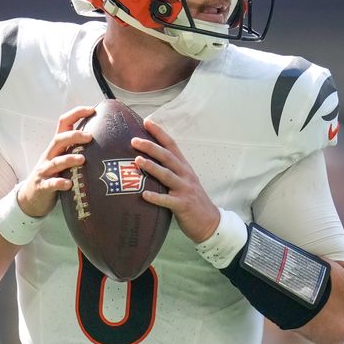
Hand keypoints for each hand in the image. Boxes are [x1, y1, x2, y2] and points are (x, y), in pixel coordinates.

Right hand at [17, 106, 94, 217]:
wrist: (31, 197)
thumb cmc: (55, 175)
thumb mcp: (64, 158)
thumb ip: (79, 149)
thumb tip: (107, 139)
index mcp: (57, 146)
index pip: (64, 123)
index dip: (76, 114)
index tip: (92, 109)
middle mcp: (50, 155)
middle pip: (59, 140)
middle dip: (74, 136)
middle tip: (90, 136)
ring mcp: (45, 170)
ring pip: (55, 162)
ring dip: (69, 159)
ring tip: (82, 159)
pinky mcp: (43, 186)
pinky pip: (51, 184)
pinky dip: (60, 183)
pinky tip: (69, 184)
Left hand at [131, 118, 219, 243]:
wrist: (210, 222)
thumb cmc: (192, 200)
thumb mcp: (185, 181)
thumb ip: (171, 170)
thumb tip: (148, 161)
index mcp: (184, 167)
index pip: (172, 145)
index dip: (159, 133)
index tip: (146, 122)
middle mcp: (185, 175)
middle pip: (167, 157)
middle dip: (151, 147)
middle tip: (134, 141)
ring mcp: (185, 189)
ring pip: (167, 175)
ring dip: (152, 167)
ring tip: (137, 161)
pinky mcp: (183, 205)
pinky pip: (167, 200)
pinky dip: (155, 197)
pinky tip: (143, 195)